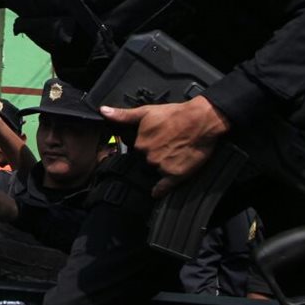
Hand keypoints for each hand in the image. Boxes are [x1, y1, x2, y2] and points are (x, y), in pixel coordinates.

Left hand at [100, 95, 229, 197]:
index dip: (146, 145)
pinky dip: (160, 191)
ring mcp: (162, 167)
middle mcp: (148, 157)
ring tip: (173, 154)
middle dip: (154, 155)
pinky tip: (156, 193)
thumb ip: (123, 115)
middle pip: (146, 161)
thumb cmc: (175, 114)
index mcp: (140, 143)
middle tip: (166, 146)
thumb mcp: (146, 111)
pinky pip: (163, 188)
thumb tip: (103, 112)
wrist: (201, 120)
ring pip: (156, 171)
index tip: (154, 141)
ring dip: (161, 166)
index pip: (137, 150)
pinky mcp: (176, 175)